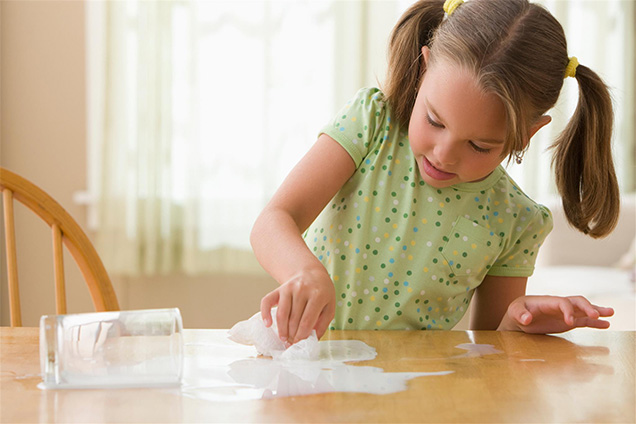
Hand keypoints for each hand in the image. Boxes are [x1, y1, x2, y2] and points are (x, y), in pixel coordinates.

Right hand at [261, 267, 335, 344]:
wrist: (310, 273)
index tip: (299, 343)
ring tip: (284, 338)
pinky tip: (268, 324)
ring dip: (281, 329)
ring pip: (281, 314)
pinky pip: (267, 302)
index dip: (302, 336)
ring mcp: (289, 288)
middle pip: (293, 319)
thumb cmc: (321, 292)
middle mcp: (302, 290)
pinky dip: (265, 314)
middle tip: (292, 343)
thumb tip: (312, 339)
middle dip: (292, 335)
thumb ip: (323, 323)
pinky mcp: (279, 289)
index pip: (307, 321)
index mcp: (318, 295)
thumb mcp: (329, 306)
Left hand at [498, 295, 613, 333]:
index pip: (563, 302)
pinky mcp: (567, 322)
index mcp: (548, 301)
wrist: (518, 318)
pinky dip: (594, 322)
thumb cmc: (516, 311)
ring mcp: (565, 313)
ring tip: (611, 314)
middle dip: (587, 307)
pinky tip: (606, 324)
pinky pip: (583, 321)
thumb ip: (520, 314)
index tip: (569, 322)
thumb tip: (527, 319)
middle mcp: (559, 305)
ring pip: (583, 310)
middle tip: (597, 315)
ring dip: (596, 311)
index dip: (568, 311)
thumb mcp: (514, 311)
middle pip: (577, 302)